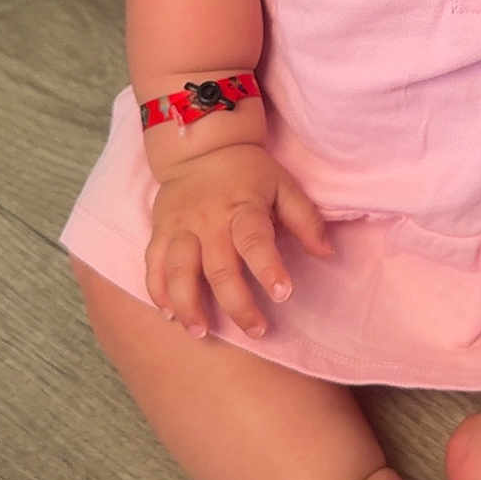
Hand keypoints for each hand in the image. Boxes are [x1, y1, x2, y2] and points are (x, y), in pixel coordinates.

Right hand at [145, 143, 331, 338]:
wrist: (200, 147)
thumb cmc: (249, 172)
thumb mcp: (283, 185)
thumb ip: (305, 219)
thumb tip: (327, 252)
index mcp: (243, 207)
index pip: (255, 240)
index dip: (269, 267)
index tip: (284, 293)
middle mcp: (209, 220)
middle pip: (219, 267)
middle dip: (237, 304)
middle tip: (256, 331)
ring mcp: (180, 226)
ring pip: (179, 270)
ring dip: (188, 304)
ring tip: (200, 332)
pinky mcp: (160, 230)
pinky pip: (153, 264)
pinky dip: (158, 291)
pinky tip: (169, 314)